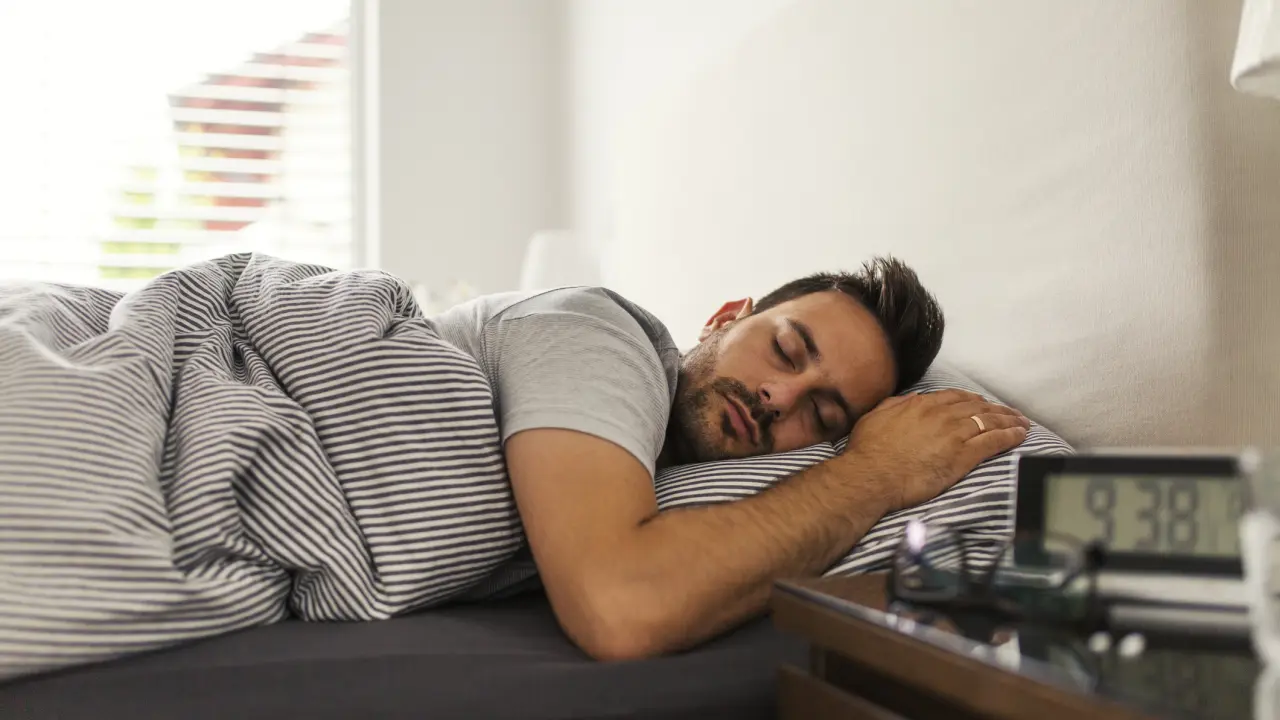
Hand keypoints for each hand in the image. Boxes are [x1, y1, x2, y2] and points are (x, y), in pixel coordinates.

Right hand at [844, 389, 1029, 511]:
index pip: (954, 397)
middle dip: (997, 409)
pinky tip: (1020, 435)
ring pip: (989, 421)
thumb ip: (894, 405)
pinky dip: (1009, 436)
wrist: (871, 476)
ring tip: (1023, 423)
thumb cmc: (867, 452)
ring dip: (1009, 420)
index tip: (982, 403)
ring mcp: (953, 434)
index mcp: (920, 405)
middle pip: (977, 407)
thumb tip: (910, 400)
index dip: (972, 400)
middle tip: (1011, 413)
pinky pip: (993, 441)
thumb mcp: (875, 418)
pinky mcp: (962, 456)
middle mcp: (940, 415)